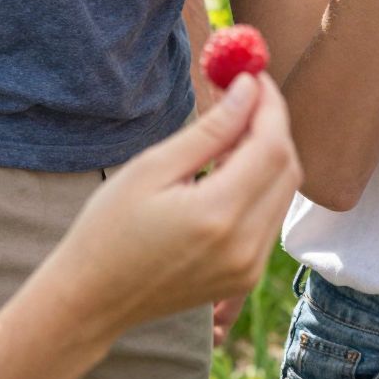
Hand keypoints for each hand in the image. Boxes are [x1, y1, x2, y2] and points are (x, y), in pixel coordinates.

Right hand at [53, 75, 300, 344]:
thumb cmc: (108, 230)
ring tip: (227, 132)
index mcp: (218, 215)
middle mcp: (244, 245)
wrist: (90, 302)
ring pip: (283, 192)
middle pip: (287, 168)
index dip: (269, 106)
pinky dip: (260, 186)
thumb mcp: (151, 168)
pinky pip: (270, 217)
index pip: (272, 146)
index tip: (253, 76)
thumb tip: (248, 88)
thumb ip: (210, 129)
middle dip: (272, 126)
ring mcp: (249, 267)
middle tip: (243, 96)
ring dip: (267, 155)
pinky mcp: (246, 277)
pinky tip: (227, 171)